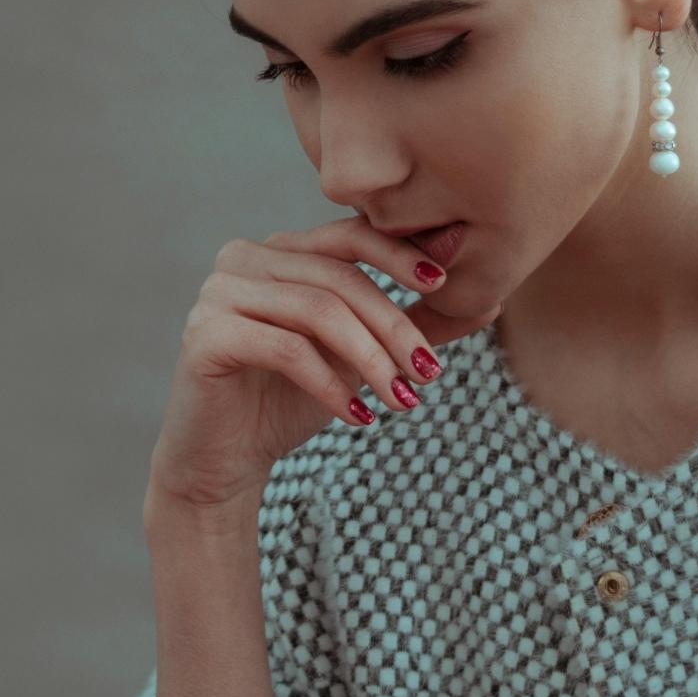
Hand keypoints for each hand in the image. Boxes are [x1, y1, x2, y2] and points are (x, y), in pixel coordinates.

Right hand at [147, 217, 496, 514]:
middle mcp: (243, 258)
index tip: (448, 283)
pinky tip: (359, 416)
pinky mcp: (206, 335)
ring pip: (317, 311)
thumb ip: (415, 323)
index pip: (350, 236)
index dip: (401, 255)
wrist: (222, 460)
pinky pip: (285, 349)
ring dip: (371, 359)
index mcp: (279, 250)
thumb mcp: (362, 358)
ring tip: (403, 401)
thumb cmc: (289, 401)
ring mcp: (218, 293)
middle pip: (339, 277)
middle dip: (395, 326)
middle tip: (431, 373)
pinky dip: (331, 384)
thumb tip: (491, 298)